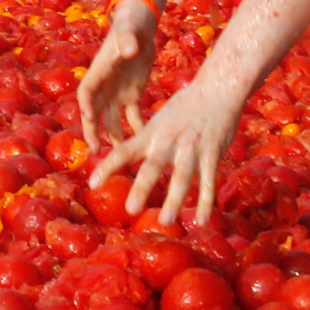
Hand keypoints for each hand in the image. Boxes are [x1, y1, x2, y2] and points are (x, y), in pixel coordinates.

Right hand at [77, 0, 158, 152]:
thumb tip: (129, 49)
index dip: (85, 107)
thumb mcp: (128, 31)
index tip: (87, 119)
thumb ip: (127, 41)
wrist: (140, 25)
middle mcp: (104, 87)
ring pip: (111, 121)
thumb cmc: (129, 25)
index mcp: (98, 72)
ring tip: (119, 157)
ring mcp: (117, 93)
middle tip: (97, 152)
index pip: (86, 93)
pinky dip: (136, 129)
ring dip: (114, 137)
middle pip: (94, 113)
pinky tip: (143, 144)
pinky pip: (132, 117)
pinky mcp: (132, 95)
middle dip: (94, 132)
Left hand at [90, 74, 245, 228]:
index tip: (92, 185)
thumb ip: (145, 140)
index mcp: (151, 133)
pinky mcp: (212, 153)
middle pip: (153, 167)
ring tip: (165, 221)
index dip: (107, 167)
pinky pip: (209, 181)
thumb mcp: (159, 120)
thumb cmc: (184, 106)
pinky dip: (205, 202)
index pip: (124, 151)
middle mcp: (168, 141)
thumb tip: (123, 158)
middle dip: (142, 188)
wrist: (216, 88)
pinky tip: (202, 221)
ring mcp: (192, 148)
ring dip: (174, 200)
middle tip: (131, 209)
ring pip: (182, 177)